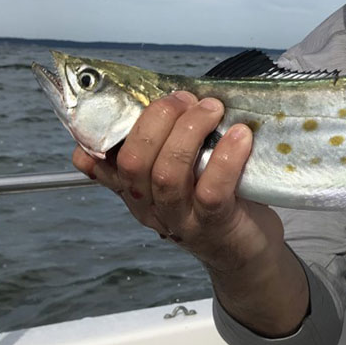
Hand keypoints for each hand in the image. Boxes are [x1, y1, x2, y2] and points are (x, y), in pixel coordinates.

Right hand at [72, 91, 281, 272]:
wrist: (246, 251)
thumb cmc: (218, 198)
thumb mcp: (186, 170)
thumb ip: (171, 142)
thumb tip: (176, 94)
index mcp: (134, 189)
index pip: (99, 163)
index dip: (101, 131)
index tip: (125, 99)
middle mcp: (148, 207)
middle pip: (134, 161)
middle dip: (157, 119)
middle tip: (185, 98)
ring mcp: (179, 220)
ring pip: (167, 174)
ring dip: (189, 132)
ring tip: (212, 109)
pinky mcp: (212, 226)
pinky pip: (211, 191)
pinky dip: (226, 157)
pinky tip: (240, 136)